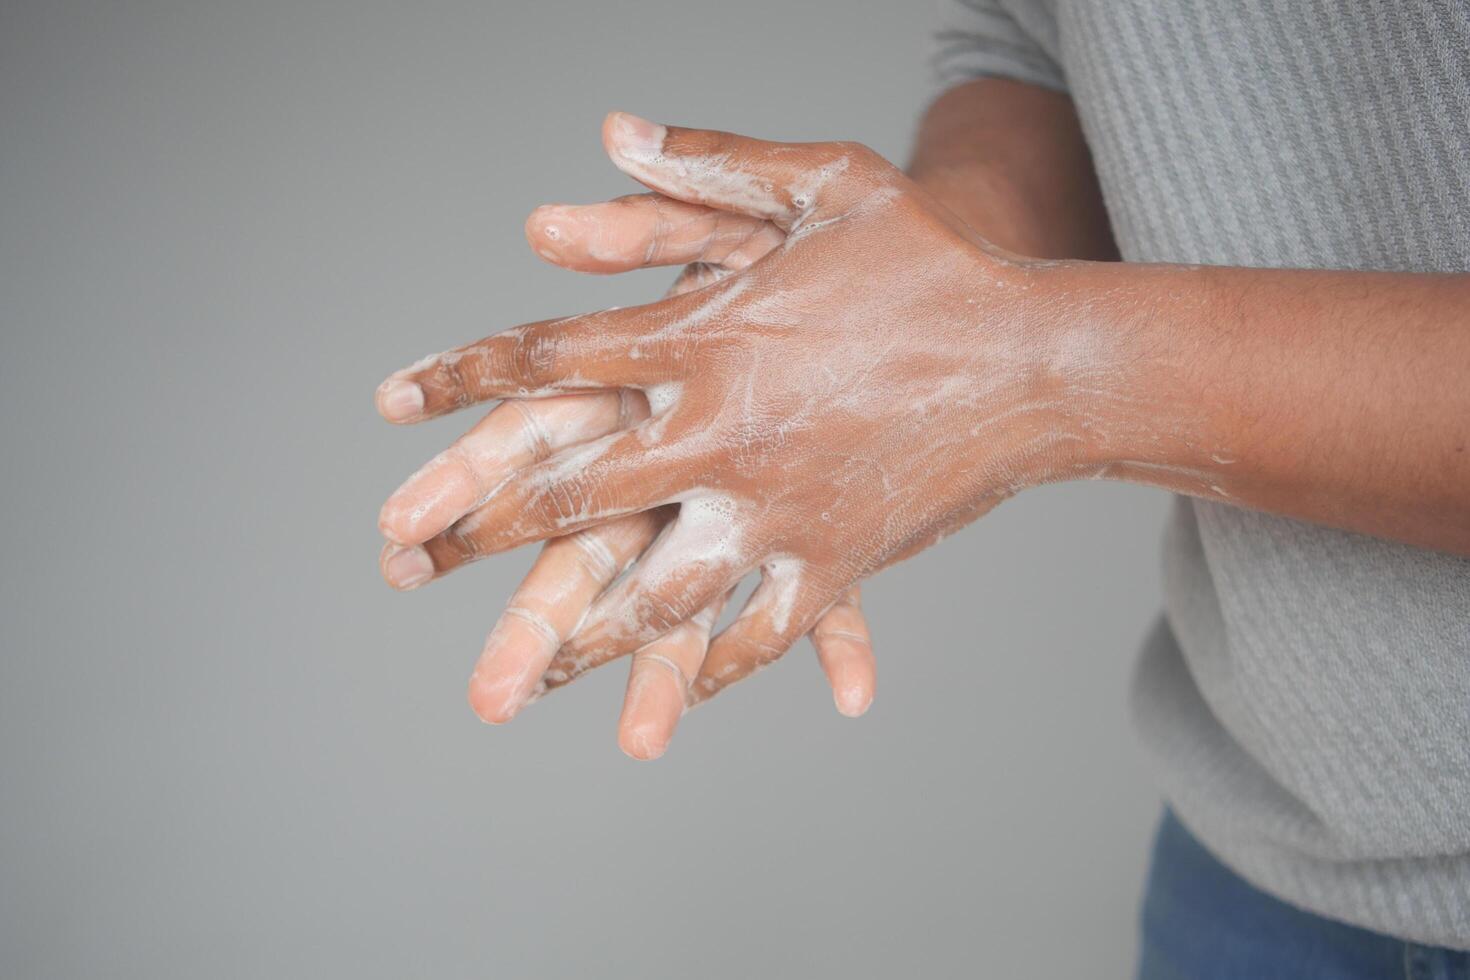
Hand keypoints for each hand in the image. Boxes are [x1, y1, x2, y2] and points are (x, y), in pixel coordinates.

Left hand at [376, 113, 1097, 709]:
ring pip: (652, 591)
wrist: (1044, 360)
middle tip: (415, 558)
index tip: (389, 404)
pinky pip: (758, 633)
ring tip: (529, 670)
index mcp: (706, 341)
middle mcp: (723, 434)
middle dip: (481, 530)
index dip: (455, 379)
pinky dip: (713, 668)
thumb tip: (608, 131)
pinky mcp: (835, 562)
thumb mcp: (827, 184)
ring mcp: (777, 510)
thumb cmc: (935, 264)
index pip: (547, 358)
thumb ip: (709, 168)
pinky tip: (680, 696)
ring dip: (579, 634)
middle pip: (572, 493)